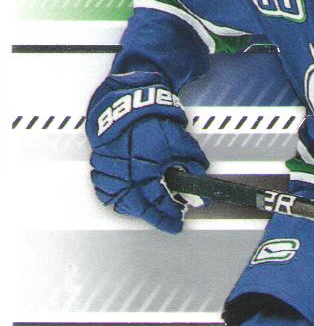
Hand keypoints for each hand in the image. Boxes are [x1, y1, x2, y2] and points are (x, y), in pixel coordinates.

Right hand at [87, 72, 208, 233]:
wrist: (128, 103)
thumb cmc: (153, 121)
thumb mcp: (182, 144)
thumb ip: (193, 167)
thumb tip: (200, 186)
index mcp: (145, 172)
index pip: (159, 204)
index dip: (170, 216)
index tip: (177, 222)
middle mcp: (125, 175)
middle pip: (140, 208)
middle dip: (155, 218)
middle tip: (167, 221)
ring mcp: (110, 171)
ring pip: (122, 202)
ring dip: (137, 210)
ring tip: (151, 211)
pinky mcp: (100, 165)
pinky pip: (106, 191)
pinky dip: (119, 198)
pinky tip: (130, 199)